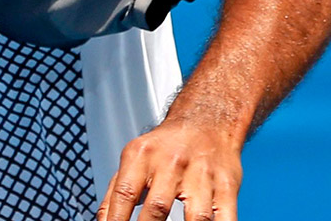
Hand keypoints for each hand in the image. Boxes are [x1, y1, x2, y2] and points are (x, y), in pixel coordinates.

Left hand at [96, 121, 241, 220]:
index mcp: (142, 155)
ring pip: (196, 216)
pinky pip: (226, 218)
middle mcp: (171, 162)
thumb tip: (103, 219)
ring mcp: (202, 175)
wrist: (206, 120)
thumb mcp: (134, 159)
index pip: (125, 193)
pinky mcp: (227, 186)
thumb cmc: (166, 146)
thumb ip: (115, 191)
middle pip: (158, 207)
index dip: (116, 219)